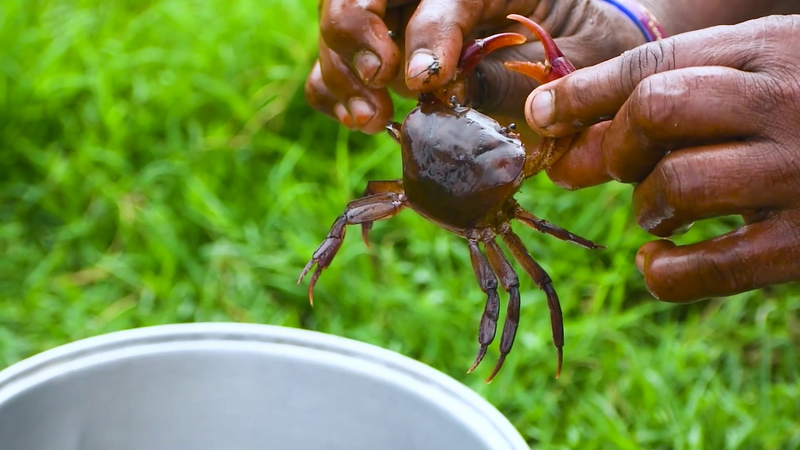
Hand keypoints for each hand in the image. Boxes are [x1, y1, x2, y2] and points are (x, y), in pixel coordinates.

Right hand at [305, 0, 647, 133]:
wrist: (592, 46)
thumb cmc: (593, 49)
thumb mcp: (576, 62)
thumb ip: (517, 77)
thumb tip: (446, 94)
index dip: (426, 35)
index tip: (425, 82)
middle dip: (356, 36)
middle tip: (378, 86)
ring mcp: (407, 15)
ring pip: (342, 21)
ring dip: (340, 71)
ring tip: (369, 118)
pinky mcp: (388, 49)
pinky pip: (338, 60)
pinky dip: (332, 89)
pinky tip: (359, 118)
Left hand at [523, 15, 799, 301]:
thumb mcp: (762, 70)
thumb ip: (679, 92)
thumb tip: (567, 142)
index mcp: (771, 49)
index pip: (653, 63)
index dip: (583, 92)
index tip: (541, 114)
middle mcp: (787, 103)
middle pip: (655, 111)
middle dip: (614, 144)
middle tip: (617, 164)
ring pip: (677, 185)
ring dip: (646, 204)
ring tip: (659, 207)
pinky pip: (712, 267)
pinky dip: (666, 271)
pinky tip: (658, 261)